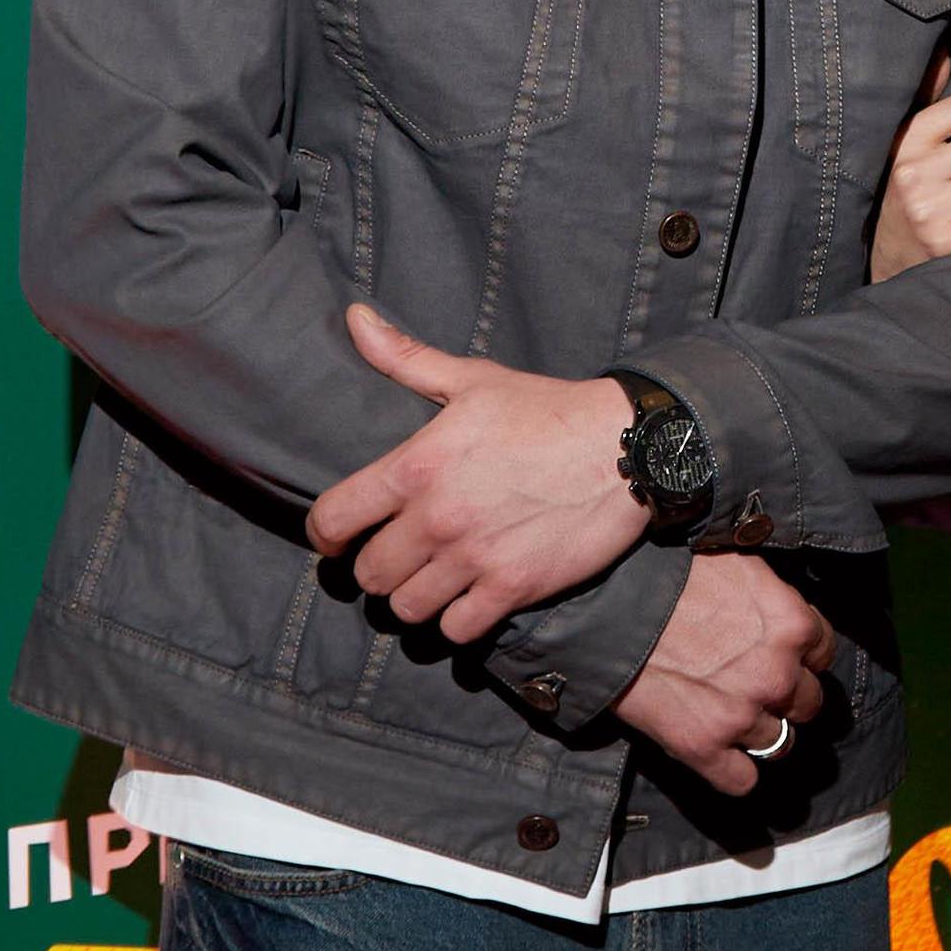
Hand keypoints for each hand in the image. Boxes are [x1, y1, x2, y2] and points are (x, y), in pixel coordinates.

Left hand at [306, 308, 644, 637]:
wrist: (625, 448)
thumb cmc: (546, 410)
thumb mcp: (473, 379)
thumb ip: (405, 359)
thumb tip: (354, 319)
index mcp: (417, 465)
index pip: (334, 519)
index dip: (325, 535)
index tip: (336, 538)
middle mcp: (438, 517)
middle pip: (368, 575)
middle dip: (375, 568)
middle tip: (394, 558)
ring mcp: (475, 557)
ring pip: (407, 608)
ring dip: (413, 598)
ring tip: (428, 582)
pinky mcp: (513, 587)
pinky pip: (456, 630)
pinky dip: (455, 621)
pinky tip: (465, 601)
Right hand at [612, 556, 833, 796]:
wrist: (604, 602)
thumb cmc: (665, 572)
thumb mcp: (736, 562)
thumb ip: (771, 594)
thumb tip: (778, 604)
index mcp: (791, 625)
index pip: (824, 653)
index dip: (801, 654)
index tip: (779, 653)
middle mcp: (776, 674)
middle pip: (808, 704)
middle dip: (786, 697)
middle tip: (752, 685)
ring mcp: (741, 715)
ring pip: (780, 745)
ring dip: (760, 734)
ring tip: (729, 715)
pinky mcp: (702, 746)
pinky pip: (742, 781)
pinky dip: (733, 772)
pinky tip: (718, 753)